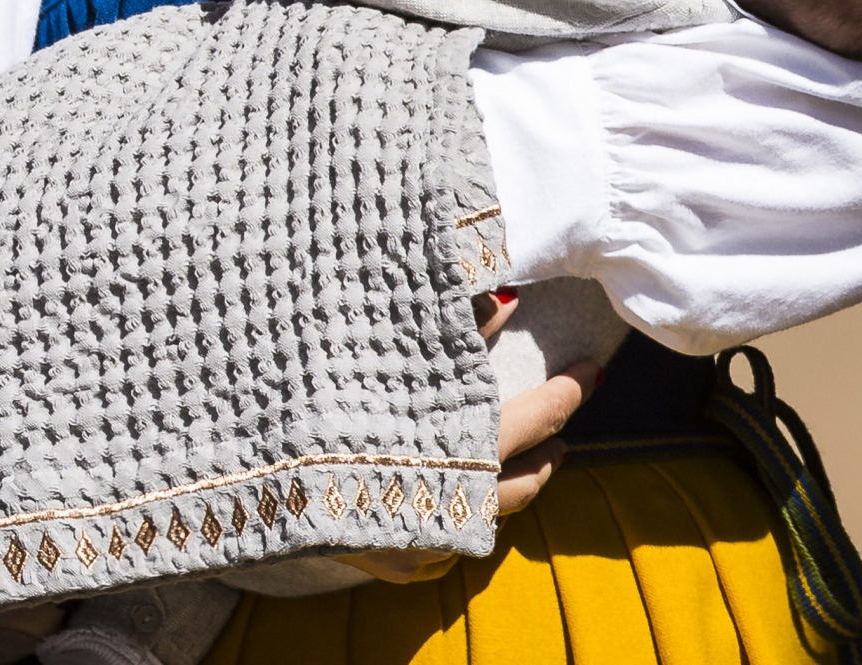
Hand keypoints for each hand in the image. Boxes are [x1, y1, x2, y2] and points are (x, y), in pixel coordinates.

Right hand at [337, 292, 600, 584]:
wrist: (265, 469)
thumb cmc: (336, 397)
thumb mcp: (400, 351)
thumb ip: (461, 326)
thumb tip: (511, 299)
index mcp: (460, 447)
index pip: (535, 417)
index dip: (570, 391)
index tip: (596, 367)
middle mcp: (453, 502)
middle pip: (525, 479)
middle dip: (551, 446)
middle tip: (568, 425)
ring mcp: (426, 541)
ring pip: (496, 518)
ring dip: (521, 484)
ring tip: (540, 461)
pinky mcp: (399, 561)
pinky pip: (456, 543)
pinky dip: (474, 517)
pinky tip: (473, 502)